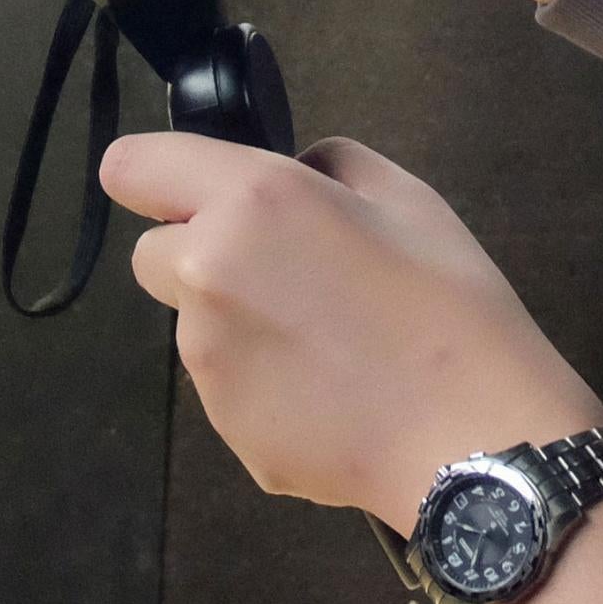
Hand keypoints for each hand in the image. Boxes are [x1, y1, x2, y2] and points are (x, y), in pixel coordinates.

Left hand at [100, 132, 602, 535]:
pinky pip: (232, 388)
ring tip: (332, 344)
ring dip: (238, 322)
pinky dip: (268, 385)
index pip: (132, 167)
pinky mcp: (225, 430)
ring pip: (196, 324)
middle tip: (290, 273)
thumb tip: (296, 179)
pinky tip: (338, 395)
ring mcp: (207, 362)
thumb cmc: (450, 298)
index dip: (157, 175)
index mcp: (251, 204)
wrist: (470, 436)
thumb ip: (331, 168)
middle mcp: (207, 276)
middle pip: (153, 254)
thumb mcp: (408, 197)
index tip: (199, 192)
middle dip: (201, 254)